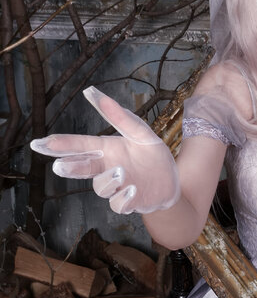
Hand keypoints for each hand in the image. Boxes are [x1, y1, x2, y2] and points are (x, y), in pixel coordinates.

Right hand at [30, 87, 180, 214]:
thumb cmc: (152, 155)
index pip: (80, 145)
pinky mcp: (128, 202)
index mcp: (107, 149)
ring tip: (120, 172)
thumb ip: (121, 117)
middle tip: (59, 166)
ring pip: (101, 187)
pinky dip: (123, 198)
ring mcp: (116, 187)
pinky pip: (119, 204)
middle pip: (82, 167)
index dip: (61, 144)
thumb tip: (95, 93)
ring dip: (107, 180)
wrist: (172, 181)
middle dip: (70, 167)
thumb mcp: (141, 133)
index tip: (42, 143)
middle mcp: (106, 168)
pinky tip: (132, 189)